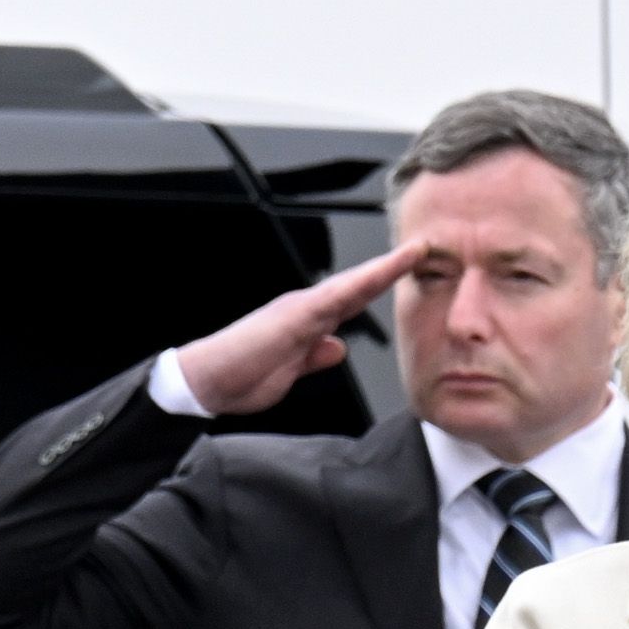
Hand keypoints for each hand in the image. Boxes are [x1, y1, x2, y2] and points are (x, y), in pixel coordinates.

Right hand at [168, 235, 423, 416]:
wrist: (205, 381)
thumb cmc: (241, 375)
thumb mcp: (291, 371)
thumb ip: (313, 358)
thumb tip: (335, 347)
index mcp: (309, 321)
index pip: (354, 299)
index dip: (382, 284)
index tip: (412, 272)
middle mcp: (306, 308)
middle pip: (358, 284)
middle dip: (392, 266)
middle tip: (423, 247)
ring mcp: (299, 310)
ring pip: (350, 284)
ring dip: (382, 269)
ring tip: (413, 252)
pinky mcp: (290, 318)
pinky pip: (330, 299)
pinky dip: (355, 286)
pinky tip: (377, 277)